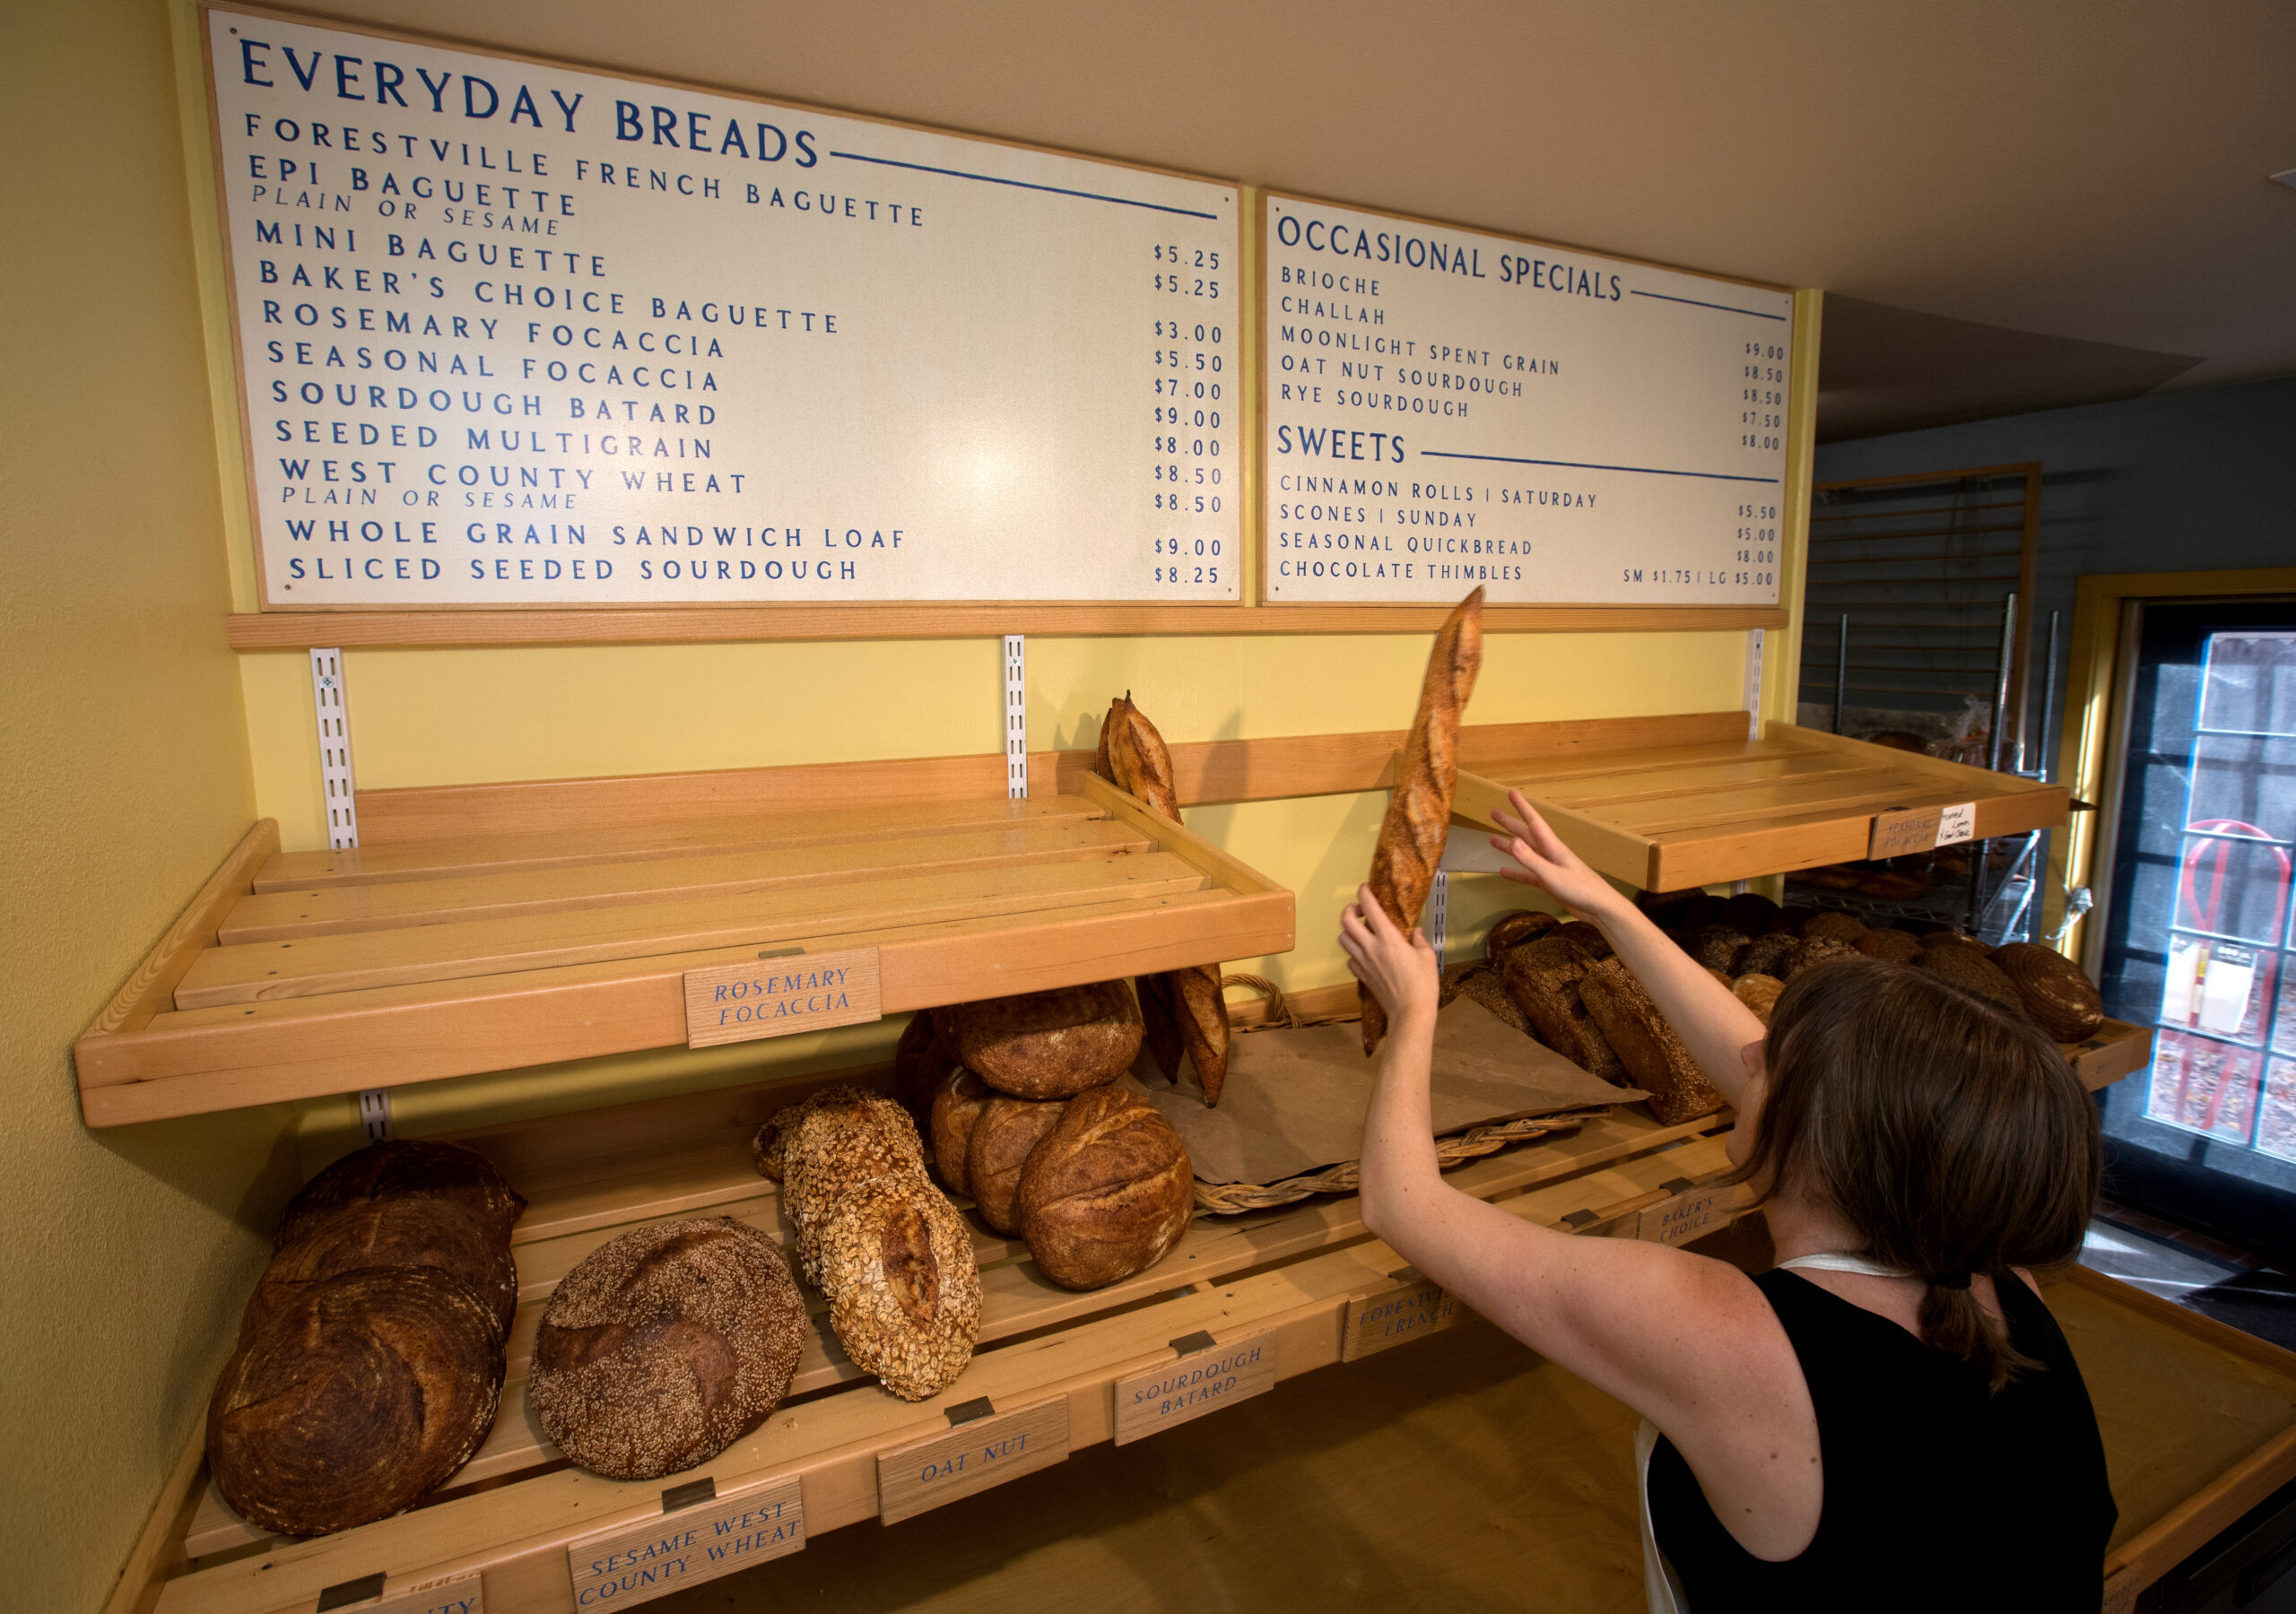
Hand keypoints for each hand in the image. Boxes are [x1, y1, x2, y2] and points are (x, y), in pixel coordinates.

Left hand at [1339, 884, 1439, 1028]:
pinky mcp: (1361, 976)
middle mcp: (1371, 947)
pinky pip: (1349, 959)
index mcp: (1388, 938)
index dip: (1364, 893)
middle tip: (1360, 910)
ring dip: (1348, 931)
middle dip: (1349, 909)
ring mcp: (1363, 962)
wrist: (1410, 1012)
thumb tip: (1414, 933)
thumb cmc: (1422, 984)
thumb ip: (1419, 940)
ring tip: (1360, 931)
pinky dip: (1353, 953)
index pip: (1369, 907)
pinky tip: (1364, 954)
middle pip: (1346, 921)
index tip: (1365, 887)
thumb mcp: (1427, 957)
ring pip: (1343, 939)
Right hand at [1489, 790, 1623, 922]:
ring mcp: (1549, 867)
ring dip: (1509, 846)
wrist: (1598, 907)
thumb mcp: (1552, 874)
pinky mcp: (1549, 882)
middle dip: (1510, 823)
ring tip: (1492, 840)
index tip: (1511, 793)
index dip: (1522, 806)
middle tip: (1493, 813)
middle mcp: (1549, 853)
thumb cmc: (1580, 889)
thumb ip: (1531, 859)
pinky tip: (1504, 871)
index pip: (1534, 822)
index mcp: (1552, 847)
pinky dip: (1516, 872)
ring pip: (1525, 853)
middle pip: (1526, 834)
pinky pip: (1528, 874)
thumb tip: (1512, 841)